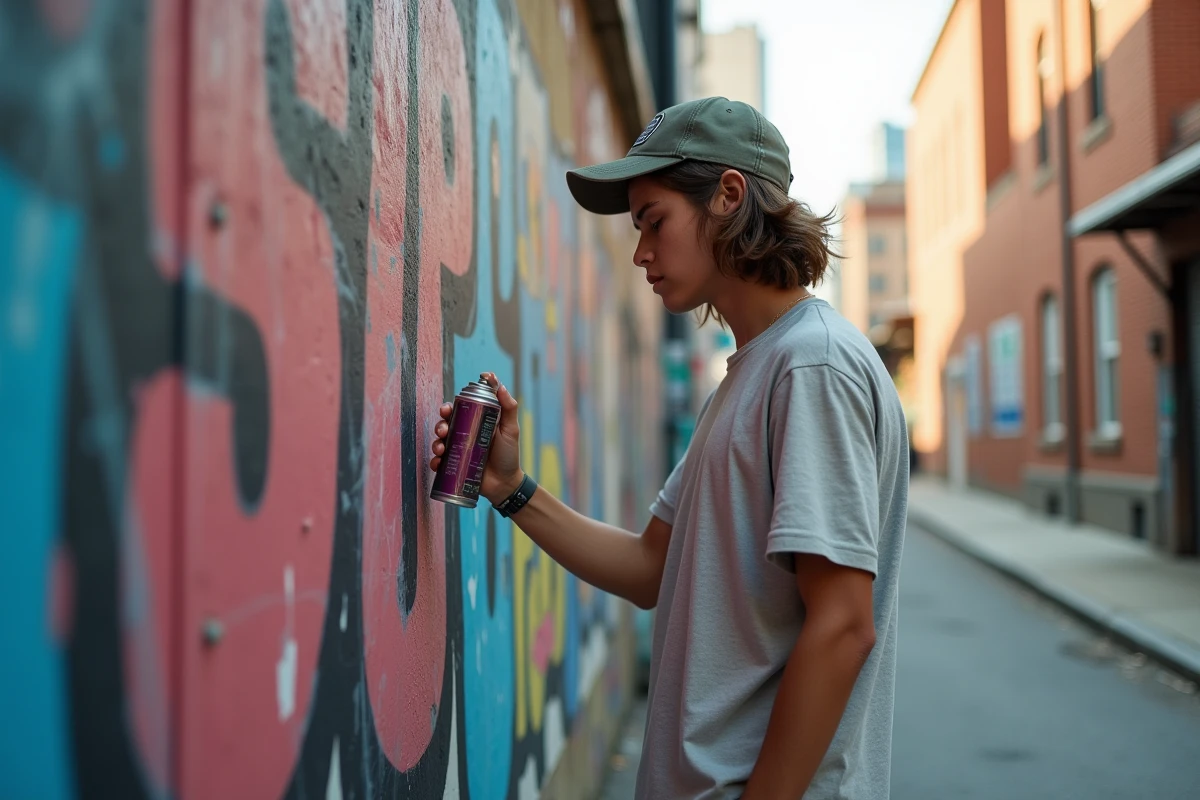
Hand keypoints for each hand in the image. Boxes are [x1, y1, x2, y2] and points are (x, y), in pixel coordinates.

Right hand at [429, 372, 523, 504]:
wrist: (505, 483)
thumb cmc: (509, 455)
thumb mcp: (511, 430)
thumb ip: (509, 408)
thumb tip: (501, 386)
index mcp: (476, 422)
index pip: (460, 409)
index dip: (451, 405)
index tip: (448, 406)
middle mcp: (464, 434)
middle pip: (446, 423)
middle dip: (440, 423)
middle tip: (443, 429)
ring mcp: (458, 450)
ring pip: (440, 441)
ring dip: (436, 442)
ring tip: (441, 448)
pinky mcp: (454, 466)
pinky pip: (439, 462)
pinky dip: (435, 461)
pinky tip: (438, 462)